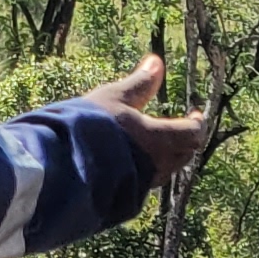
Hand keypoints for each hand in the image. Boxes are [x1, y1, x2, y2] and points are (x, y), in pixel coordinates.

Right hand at [85, 54, 206, 183]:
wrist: (61, 165)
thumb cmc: (90, 126)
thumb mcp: (114, 98)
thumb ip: (139, 84)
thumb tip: (156, 61)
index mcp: (159, 140)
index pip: (193, 134)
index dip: (197, 123)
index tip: (194, 114)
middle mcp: (157, 165)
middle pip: (184, 154)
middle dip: (185, 140)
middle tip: (180, 128)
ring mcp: (142, 184)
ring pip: (166, 170)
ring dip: (168, 156)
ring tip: (157, 143)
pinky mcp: (127, 196)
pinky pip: (147, 183)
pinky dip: (149, 169)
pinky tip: (135, 161)